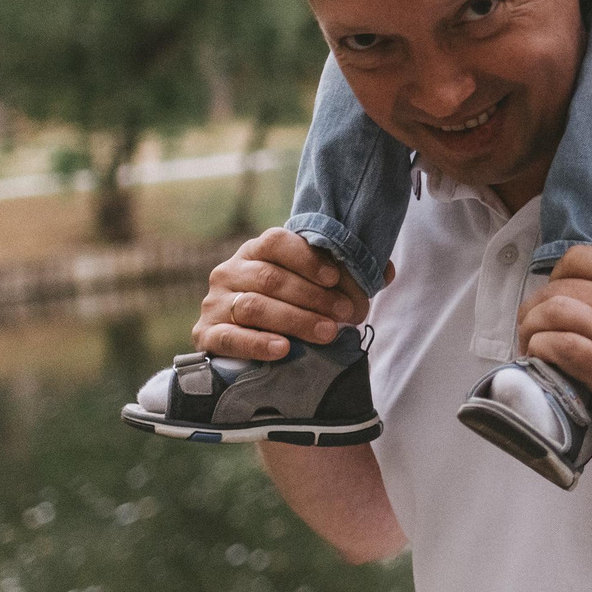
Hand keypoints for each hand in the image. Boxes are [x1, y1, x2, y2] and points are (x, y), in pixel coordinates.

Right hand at [193, 228, 360, 359]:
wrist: (246, 349)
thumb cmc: (288, 309)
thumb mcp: (312, 288)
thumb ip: (346, 276)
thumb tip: (385, 272)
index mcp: (256, 252)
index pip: (276, 242)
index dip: (306, 258)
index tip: (334, 278)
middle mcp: (230, 271)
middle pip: (271, 278)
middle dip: (313, 296)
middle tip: (346, 312)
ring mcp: (215, 303)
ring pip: (255, 307)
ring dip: (296, 320)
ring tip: (327, 333)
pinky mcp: (206, 335)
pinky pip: (230, 337)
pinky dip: (258, 343)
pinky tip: (283, 349)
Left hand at [515, 250, 591, 462]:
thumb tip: (581, 320)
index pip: (581, 258)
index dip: (555, 278)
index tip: (551, 301)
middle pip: (559, 287)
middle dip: (534, 309)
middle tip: (532, 332)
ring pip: (552, 310)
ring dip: (531, 330)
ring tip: (531, 348)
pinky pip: (556, 344)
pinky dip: (539, 351)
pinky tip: (540, 362)